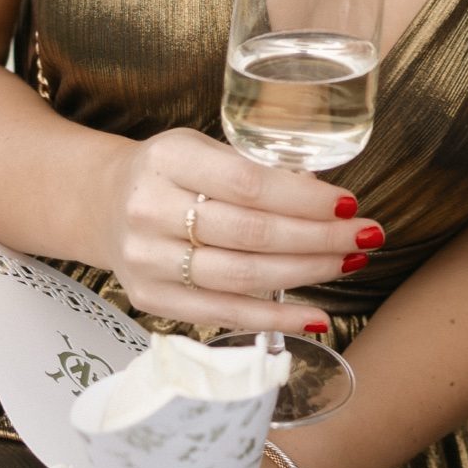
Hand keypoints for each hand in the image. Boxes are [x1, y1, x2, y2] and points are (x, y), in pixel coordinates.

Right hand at [89, 125, 382, 329]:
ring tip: (350, 262)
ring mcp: (147, 261)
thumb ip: (256, 169)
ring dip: (307, 273)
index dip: (304, 199)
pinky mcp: (151, 300)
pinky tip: (317, 316)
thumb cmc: (169, 172)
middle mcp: (150, 210)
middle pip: (251, 234)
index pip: (248, 184)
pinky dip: (275, 319)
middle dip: (319, 237)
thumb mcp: (202, 147)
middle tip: (367, 235)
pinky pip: (224, 314)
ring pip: (242, 277)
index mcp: (168, 158)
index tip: (349, 203)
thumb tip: (324, 195)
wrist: (101, 203)